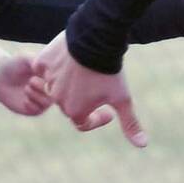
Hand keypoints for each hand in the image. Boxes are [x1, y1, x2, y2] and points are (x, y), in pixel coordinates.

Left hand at [0, 54, 51, 116]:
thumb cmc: (13, 66)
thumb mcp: (26, 60)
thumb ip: (38, 63)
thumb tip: (48, 72)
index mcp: (47, 77)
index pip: (58, 82)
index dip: (52, 80)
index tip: (39, 74)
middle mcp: (45, 89)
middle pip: (54, 93)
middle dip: (43, 88)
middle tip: (31, 80)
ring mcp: (38, 100)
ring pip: (47, 103)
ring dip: (37, 96)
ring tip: (26, 88)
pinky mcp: (30, 109)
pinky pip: (37, 111)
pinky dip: (32, 105)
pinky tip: (25, 100)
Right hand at [34, 33, 146, 147]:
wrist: (96, 38)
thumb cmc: (109, 71)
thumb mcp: (122, 99)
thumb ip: (130, 123)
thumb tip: (142, 144)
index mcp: (74, 111)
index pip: (83, 122)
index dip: (97, 118)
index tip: (108, 110)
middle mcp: (57, 99)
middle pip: (69, 103)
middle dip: (83, 96)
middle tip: (98, 82)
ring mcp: (47, 80)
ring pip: (57, 84)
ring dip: (69, 80)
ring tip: (86, 67)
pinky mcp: (41, 63)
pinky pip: (46, 67)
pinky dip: (56, 64)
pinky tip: (70, 57)